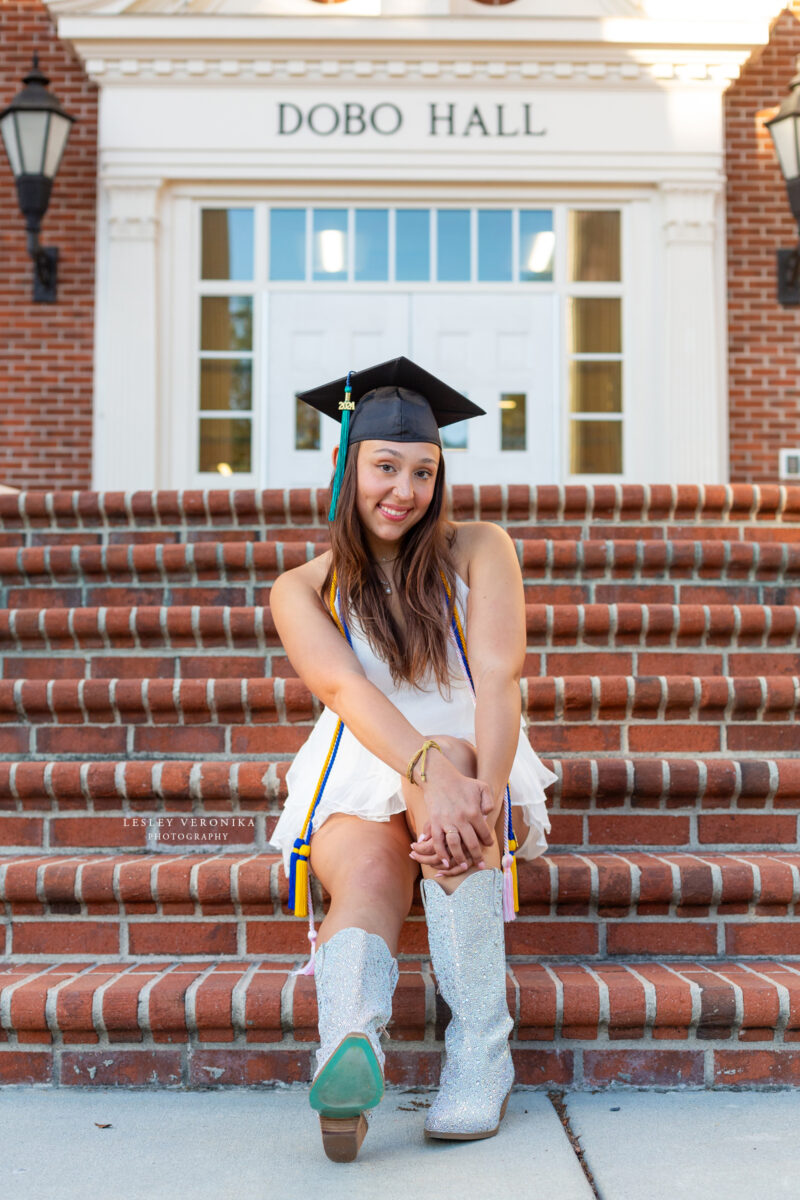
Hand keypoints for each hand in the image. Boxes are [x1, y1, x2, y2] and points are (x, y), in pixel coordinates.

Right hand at [413, 754, 496, 871]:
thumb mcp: (482, 786)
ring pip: (455, 845)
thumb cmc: (462, 783)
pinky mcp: (435, 822)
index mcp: (474, 812)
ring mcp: (447, 822)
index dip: (488, 841)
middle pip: (471, 843)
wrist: (438, 777)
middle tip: (481, 865)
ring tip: (464, 865)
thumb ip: (489, 801)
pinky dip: (441, 853)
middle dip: (477, 856)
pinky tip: (445, 861)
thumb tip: (488, 815)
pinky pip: (438, 842)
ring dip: (460, 858)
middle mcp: (462, 819)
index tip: (488, 845)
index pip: (484, 833)